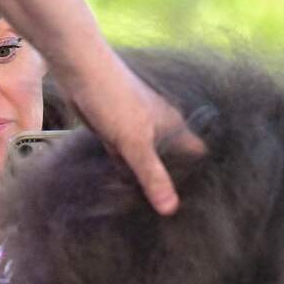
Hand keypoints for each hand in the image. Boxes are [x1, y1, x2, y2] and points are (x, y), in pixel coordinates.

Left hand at [60, 48, 206, 214]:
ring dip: (143, 178)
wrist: (81, 71)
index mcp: (174, 126)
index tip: (202, 196)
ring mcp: (137, 130)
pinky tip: (121, 187)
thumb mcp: (136, 142)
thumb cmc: (116, 99)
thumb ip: (152, 176)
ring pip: (146, 159)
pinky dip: (123, 169)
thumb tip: (170, 209)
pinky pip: (125, 156)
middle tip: (174, 212)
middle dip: (170, 181)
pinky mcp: (116, 132)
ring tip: (146, 207)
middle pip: (172, 160)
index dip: (202, 171)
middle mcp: (160, 128)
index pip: (198, 152)